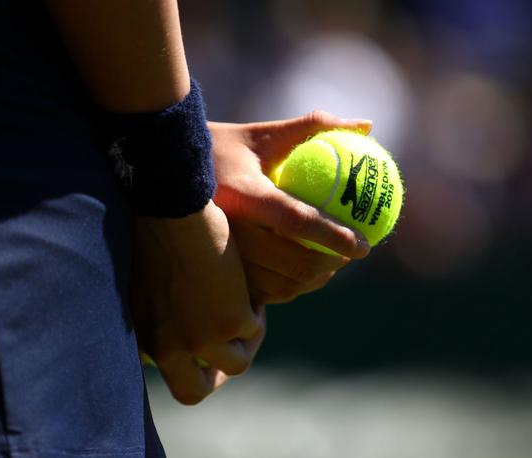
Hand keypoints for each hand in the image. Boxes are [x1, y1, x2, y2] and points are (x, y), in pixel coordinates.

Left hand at [131, 201, 264, 403]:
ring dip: (244, 342)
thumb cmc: (151, 233)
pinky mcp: (231, 322)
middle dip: (212, 377)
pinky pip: (252, 329)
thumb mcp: (142, 285)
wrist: (169, 211)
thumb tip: (172, 325)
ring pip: (236, 364)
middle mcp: (169, 348)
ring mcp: (201, 340)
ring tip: (244, 310)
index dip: (184, 365)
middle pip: (192, 392)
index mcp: (144, 338)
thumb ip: (155, 314)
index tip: (198, 349)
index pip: (163, 373)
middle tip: (227, 349)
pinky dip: (254, 314)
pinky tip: (247, 288)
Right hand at [209, 111, 372, 304]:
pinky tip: (301, 275)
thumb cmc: (219, 147)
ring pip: (279, 284)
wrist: (165, 173)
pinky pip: (261, 292)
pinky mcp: (215, 270)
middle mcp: (229, 229)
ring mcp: (220, 254)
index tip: (366, 244)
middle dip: (330, 266)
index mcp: (242, 194)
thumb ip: (313, 127)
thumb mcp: (262, 134)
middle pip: (292, 263)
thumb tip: (366, 125)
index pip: (297, 220)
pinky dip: (288, 289)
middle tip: (350, 256)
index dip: (334, 236)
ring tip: (331, 266)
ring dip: (312, 281)